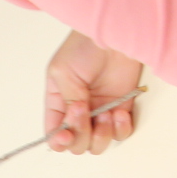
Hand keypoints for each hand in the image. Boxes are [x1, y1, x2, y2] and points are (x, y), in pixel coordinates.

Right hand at [45, 31, 143, 155]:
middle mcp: (79, 113)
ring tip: (106, 113)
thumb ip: (67, 101)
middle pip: (76, 145)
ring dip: (101, 135)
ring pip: (97, 145)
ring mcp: (101, 112)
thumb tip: (74, 123)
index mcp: (59, 103)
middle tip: (86, 110)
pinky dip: (120, 130)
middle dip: (81, 134)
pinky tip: (119, 113)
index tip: (66, 133)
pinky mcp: (122, 109)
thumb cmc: (84, 46)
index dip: (60, 140)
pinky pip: (120, 134)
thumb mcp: (63, 72)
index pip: (54, 135)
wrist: (116, 32)